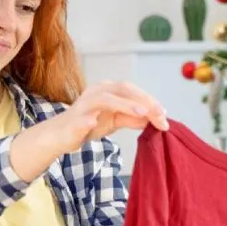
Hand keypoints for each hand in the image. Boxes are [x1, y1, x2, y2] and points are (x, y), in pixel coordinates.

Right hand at [44, 80, 168, 153]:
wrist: (61, 136)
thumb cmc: (87, 125)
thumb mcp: (114, 121)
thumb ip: (131, 118)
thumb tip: (152, 119)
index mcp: (108, 91)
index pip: (133, 91)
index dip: (150, 101)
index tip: (165, 116)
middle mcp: (96, 92)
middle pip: (123, 90)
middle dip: (144, 100)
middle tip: (160, 114)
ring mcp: (84, 105)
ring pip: (105, 99)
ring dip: (124, 104)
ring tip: (141, 113)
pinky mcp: (73, 120)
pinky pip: (81, 119)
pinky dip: (88, 120)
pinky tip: (94, 123)